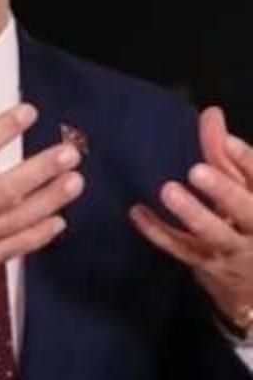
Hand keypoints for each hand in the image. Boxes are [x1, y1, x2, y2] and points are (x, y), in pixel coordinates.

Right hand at [0, 88, 83, 329]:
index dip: (2, 130)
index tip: (27, 113)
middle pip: (8, 190)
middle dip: (42, 170)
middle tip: (70, 152)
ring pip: (18, 219)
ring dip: (50, 200)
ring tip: (75, 181)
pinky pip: (13, 249)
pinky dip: (38, 237)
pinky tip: (58, 222)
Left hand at [130, 106, 252, 332]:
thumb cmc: (248, 224)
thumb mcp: (245, 190)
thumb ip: (227, 155)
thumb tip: (211, 113)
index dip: (246, 161)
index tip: (226, 142)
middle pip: (246, 209)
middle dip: (224, 190)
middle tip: (197, 171)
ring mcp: (232, 251)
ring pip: (214, 234)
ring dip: (192, 213)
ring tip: (170, 192)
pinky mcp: (207, 265)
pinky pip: (181, 249)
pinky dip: (158, 232)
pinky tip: (137, 213)